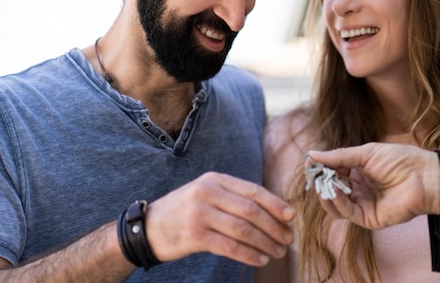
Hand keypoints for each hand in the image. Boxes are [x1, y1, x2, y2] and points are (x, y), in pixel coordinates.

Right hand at [145, 172, 294, 266]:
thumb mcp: (206, 194)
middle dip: (274, 227)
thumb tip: (273, 210)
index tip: (290, 217)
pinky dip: (248, 254)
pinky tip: (260, 259)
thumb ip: (233, 197)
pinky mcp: (194, 235)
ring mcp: (200, 213)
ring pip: (243, 230)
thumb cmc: (185, 211)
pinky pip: (229, 246)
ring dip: (265, 243)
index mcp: (215, 179)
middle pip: (251, 211)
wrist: (148, 227)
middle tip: (287, 239)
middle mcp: (207, 192)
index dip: (275, 204)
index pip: (252, 190)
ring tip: (277, 252)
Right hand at [307, 143, 439, 229]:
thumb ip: (338, 157)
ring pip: (335, 205)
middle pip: (331, 189)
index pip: (333, 172)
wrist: (424, 177)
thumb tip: (311, 155)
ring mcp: (363, 204)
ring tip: (323, 184)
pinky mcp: (369, 218)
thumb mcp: (365, 153)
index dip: (321, 169)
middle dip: (321, 182)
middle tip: (314, 175)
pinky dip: (338, 203)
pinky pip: (348, 213)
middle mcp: (359, 189)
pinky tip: (336, 192)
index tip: (309, 164)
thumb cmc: (400, 160)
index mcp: (358, 171)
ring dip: (326, 194)